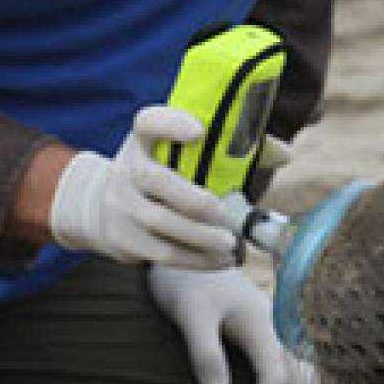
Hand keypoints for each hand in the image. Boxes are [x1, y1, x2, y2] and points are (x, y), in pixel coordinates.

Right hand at [48, 107, 236, 267]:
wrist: (101, 208)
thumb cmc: (159, 175)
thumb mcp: (172, 155)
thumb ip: (226, 150)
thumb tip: (282, 153)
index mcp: (142, 141)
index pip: (148, 122)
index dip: (171, 124)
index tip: (199, 131)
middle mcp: (126, 169)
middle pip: (155, 180)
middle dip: (194, 200)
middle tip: (226, 214)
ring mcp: (120, 205)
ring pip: (161, 223)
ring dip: (201, 237)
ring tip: (230, 244)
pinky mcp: (122, 239)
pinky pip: (162, 253)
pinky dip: (195, 260)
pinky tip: (220, 260)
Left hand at [148, 265, 317, 383]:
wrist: (189, 251)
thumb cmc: (185, 280)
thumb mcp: (188, 312)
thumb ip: (204, 350)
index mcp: (262, 321)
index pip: (276, 376)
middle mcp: (278, 326)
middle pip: (298, 381)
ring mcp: (279, 329)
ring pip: (304, 377)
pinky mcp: (272, 333)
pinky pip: (297, 370)